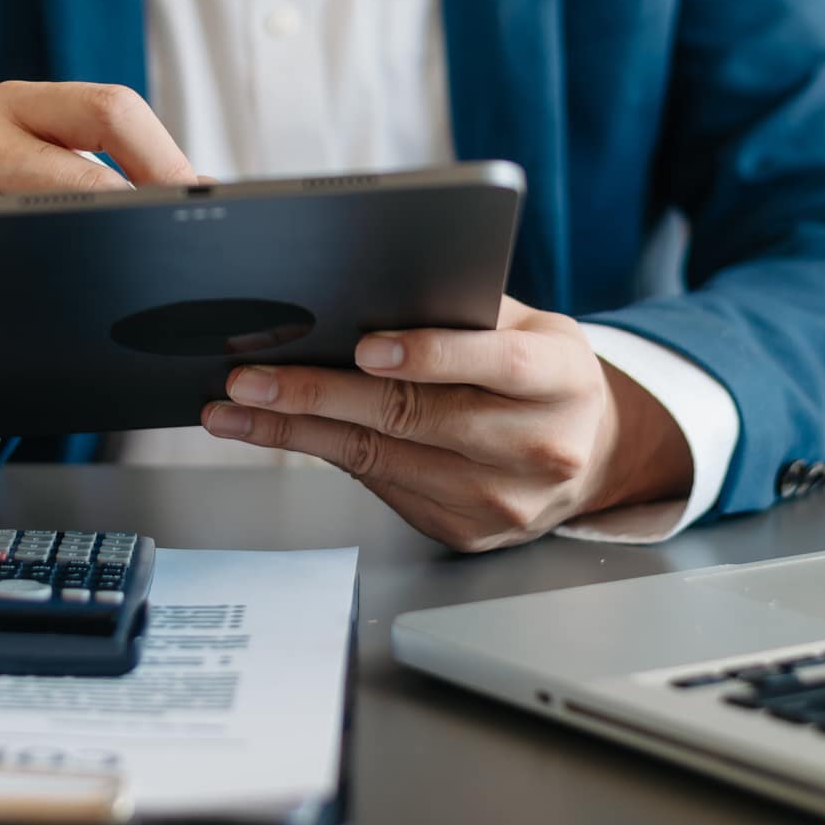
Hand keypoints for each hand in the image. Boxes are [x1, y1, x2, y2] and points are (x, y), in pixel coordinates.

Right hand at [0, 82, 197, 458]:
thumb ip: (125, 178)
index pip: (114, 109)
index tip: (206, 208)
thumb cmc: (20, 239)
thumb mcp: (65, 185)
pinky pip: (8, 270)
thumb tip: (213, 194)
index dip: (168, 162)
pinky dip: (54, 293)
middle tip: (179, 261)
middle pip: (89, 175)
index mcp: (23, 105)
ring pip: (54, 224)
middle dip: (146, 222)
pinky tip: (76, 315)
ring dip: (106, 263)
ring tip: (135, 292)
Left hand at [201, 296, 692, 551]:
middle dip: (321, 394)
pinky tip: (274, 433)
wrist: (589, 454)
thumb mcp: (530, 326)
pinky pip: (378, 486)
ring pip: (382, 458)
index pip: (499, 363)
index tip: (365, 345)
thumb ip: (466, 311)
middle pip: (418, 418)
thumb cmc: (542, 375)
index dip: (431, 354)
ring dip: (297, 431)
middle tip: (251, 379)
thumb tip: (362, 294)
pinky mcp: (465, 530)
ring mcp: (501, 500)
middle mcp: (538, 448)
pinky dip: (320, 454)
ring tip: (234, 409)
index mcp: (561, 379)